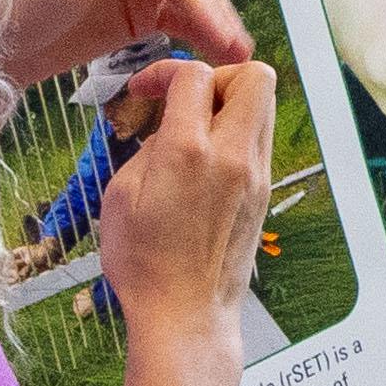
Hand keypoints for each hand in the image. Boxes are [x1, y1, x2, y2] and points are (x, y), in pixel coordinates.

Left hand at [0, 0, 252, 87]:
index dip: (203, 2)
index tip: (223, 32)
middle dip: (219, 17)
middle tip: (241, 50)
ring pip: (194, 6)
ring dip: (218, 29)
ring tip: (239, 57)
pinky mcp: (141, 17)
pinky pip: (182, 26)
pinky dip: (201, 40)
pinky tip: (217, 58)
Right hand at [92, 58, 278, 317]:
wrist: (186, 313)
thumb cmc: (143, 262)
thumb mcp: (120, 195)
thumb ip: (150, 147)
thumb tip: (172, 126)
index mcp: (189, 151)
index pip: (197, 75)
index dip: (166, 72)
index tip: (145, 92)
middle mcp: (233, 155)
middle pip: (255, 75)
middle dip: (218, 76)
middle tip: (187, 101)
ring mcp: (257, 173)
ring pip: (265, 105)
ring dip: (231, 103)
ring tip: (194, 130)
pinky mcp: (264, 191)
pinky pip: (260, 139)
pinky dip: (237, 133)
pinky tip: (205, 160)